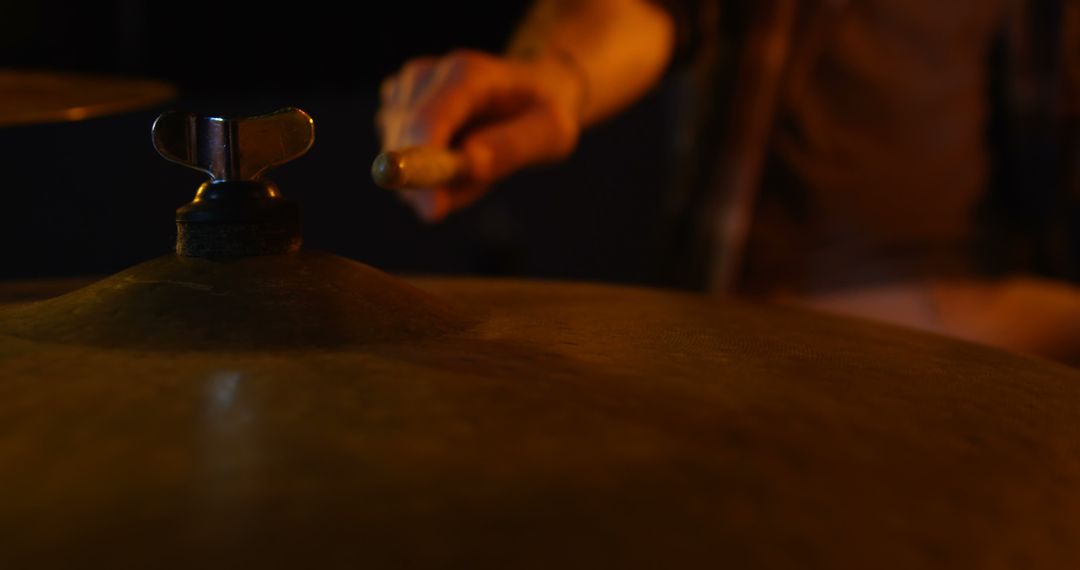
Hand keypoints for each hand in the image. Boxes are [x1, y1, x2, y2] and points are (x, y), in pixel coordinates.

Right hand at [376, 49, 585, 221]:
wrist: (528, 93)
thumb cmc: (542, 112)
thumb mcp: (551, 131)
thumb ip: (514, 146)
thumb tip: (470, 164)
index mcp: (466, 74)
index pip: (427, 122)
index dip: (422, 167)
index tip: (434, 211)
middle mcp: (423, 77)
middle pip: (405, 147)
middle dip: (440, 183)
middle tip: (484, 182)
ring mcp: (402, 94)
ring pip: (405, 165)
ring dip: (443, 182)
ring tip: (482, 160)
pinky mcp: (393, 114)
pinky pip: (405, 168)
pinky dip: (434, 178)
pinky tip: (460, 159)